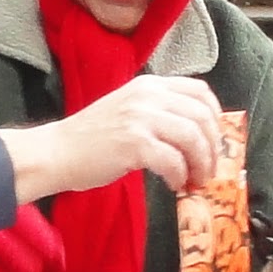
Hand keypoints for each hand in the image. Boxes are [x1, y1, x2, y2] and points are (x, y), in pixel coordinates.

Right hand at [0, 76, 222, 199]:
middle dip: (212, 147)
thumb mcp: (129, 110)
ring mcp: (141, 118)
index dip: (215, 117)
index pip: (200, 91)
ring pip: (192, 138)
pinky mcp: (134, 143)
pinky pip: (173, 161)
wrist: (57, 151)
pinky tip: (174, 185)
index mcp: (149, 85)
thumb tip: (197, 136)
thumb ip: (159, 113)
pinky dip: (180, 176)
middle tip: (208, 170)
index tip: (214, 140)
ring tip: (195, 181)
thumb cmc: (92, 138)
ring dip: (201, 164)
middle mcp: (148, 96)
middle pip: (202, 116)